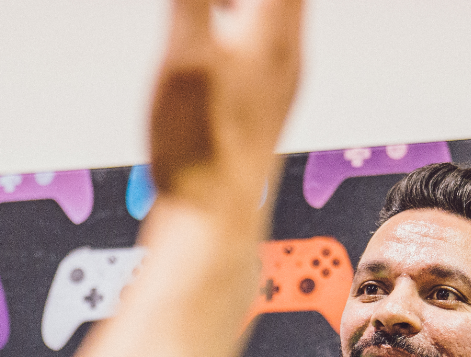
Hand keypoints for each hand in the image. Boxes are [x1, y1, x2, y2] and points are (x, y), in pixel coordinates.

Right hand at [147, 0, 304, 220]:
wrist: (211, 222)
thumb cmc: (202, 148)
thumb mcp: (185, 54)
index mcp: (276, 35)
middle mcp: (285, 57)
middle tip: (211, 4)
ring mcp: (274, 84)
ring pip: (266, 19)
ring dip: (236, 4)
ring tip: (205, 11)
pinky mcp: (258, 108)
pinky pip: (254, 48)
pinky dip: (231, 29)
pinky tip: (204, 43)